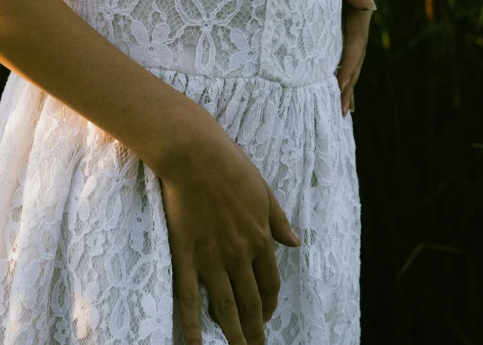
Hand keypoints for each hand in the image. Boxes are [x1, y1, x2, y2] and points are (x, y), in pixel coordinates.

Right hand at [156, 109, 300, 344]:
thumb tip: (295, 242)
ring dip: (234, 334)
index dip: (269, 305)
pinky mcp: (186, 254)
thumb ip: (278, 221)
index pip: (270, 284)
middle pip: (251, 302)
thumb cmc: (230, 166)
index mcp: (260, 238)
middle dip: (255, 330)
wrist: (195, 155)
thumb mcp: (264, 191)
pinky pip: (189, 297)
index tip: (267, 317)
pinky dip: (193, 325)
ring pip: (226, 307)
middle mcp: (240, 255)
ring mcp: (212, 258)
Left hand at [334, 0, 376, 116]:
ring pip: (343, 50)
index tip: (338, 89)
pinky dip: (331, 62)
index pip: (355, 40)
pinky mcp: (326, 10)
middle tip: (341, 113)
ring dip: (342, 79)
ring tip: (339, 107)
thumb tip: (370, 5)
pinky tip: (328, 80)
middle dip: (347, 83)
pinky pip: (331, 41)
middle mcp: (352, 7)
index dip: (348, 66)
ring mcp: (340, 10)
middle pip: (353, 52)